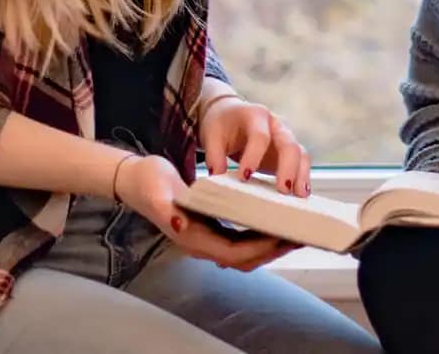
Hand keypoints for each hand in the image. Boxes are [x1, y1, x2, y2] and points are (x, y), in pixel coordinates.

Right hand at [115, 154, 295, 270]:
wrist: (136, 181)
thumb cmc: (148, 183)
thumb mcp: (156, 191)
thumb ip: (166, 210)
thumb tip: (180, 225)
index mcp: (194, 238)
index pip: (235, 253)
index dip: (261, 249)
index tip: (283, 237)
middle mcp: (203, 243)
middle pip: (246, 259)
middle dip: (274, 251)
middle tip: (302, 237)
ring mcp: (208, 238)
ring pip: (247, 252)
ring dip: (272, 246)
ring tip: (297, 232)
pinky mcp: (213, 229)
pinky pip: (242, 239)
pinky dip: (262, 235)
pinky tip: (277, 222)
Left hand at [200, 97, 311, 197]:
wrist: (230, 115)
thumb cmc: (221, 125)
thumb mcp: (212, 136)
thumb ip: (214, 156)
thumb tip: (218, 179)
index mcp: (255, 115)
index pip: (259, 136)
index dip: (254, 156)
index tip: (244, 178)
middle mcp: (275, 124)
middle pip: (288, 144)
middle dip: (288, 167)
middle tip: (283, 189)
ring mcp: (285, 137)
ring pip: (300, 153)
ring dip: (301, 174)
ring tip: (299, 195)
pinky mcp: (288, 152)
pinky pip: (301, 163)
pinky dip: (302, 178)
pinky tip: (299, 194)